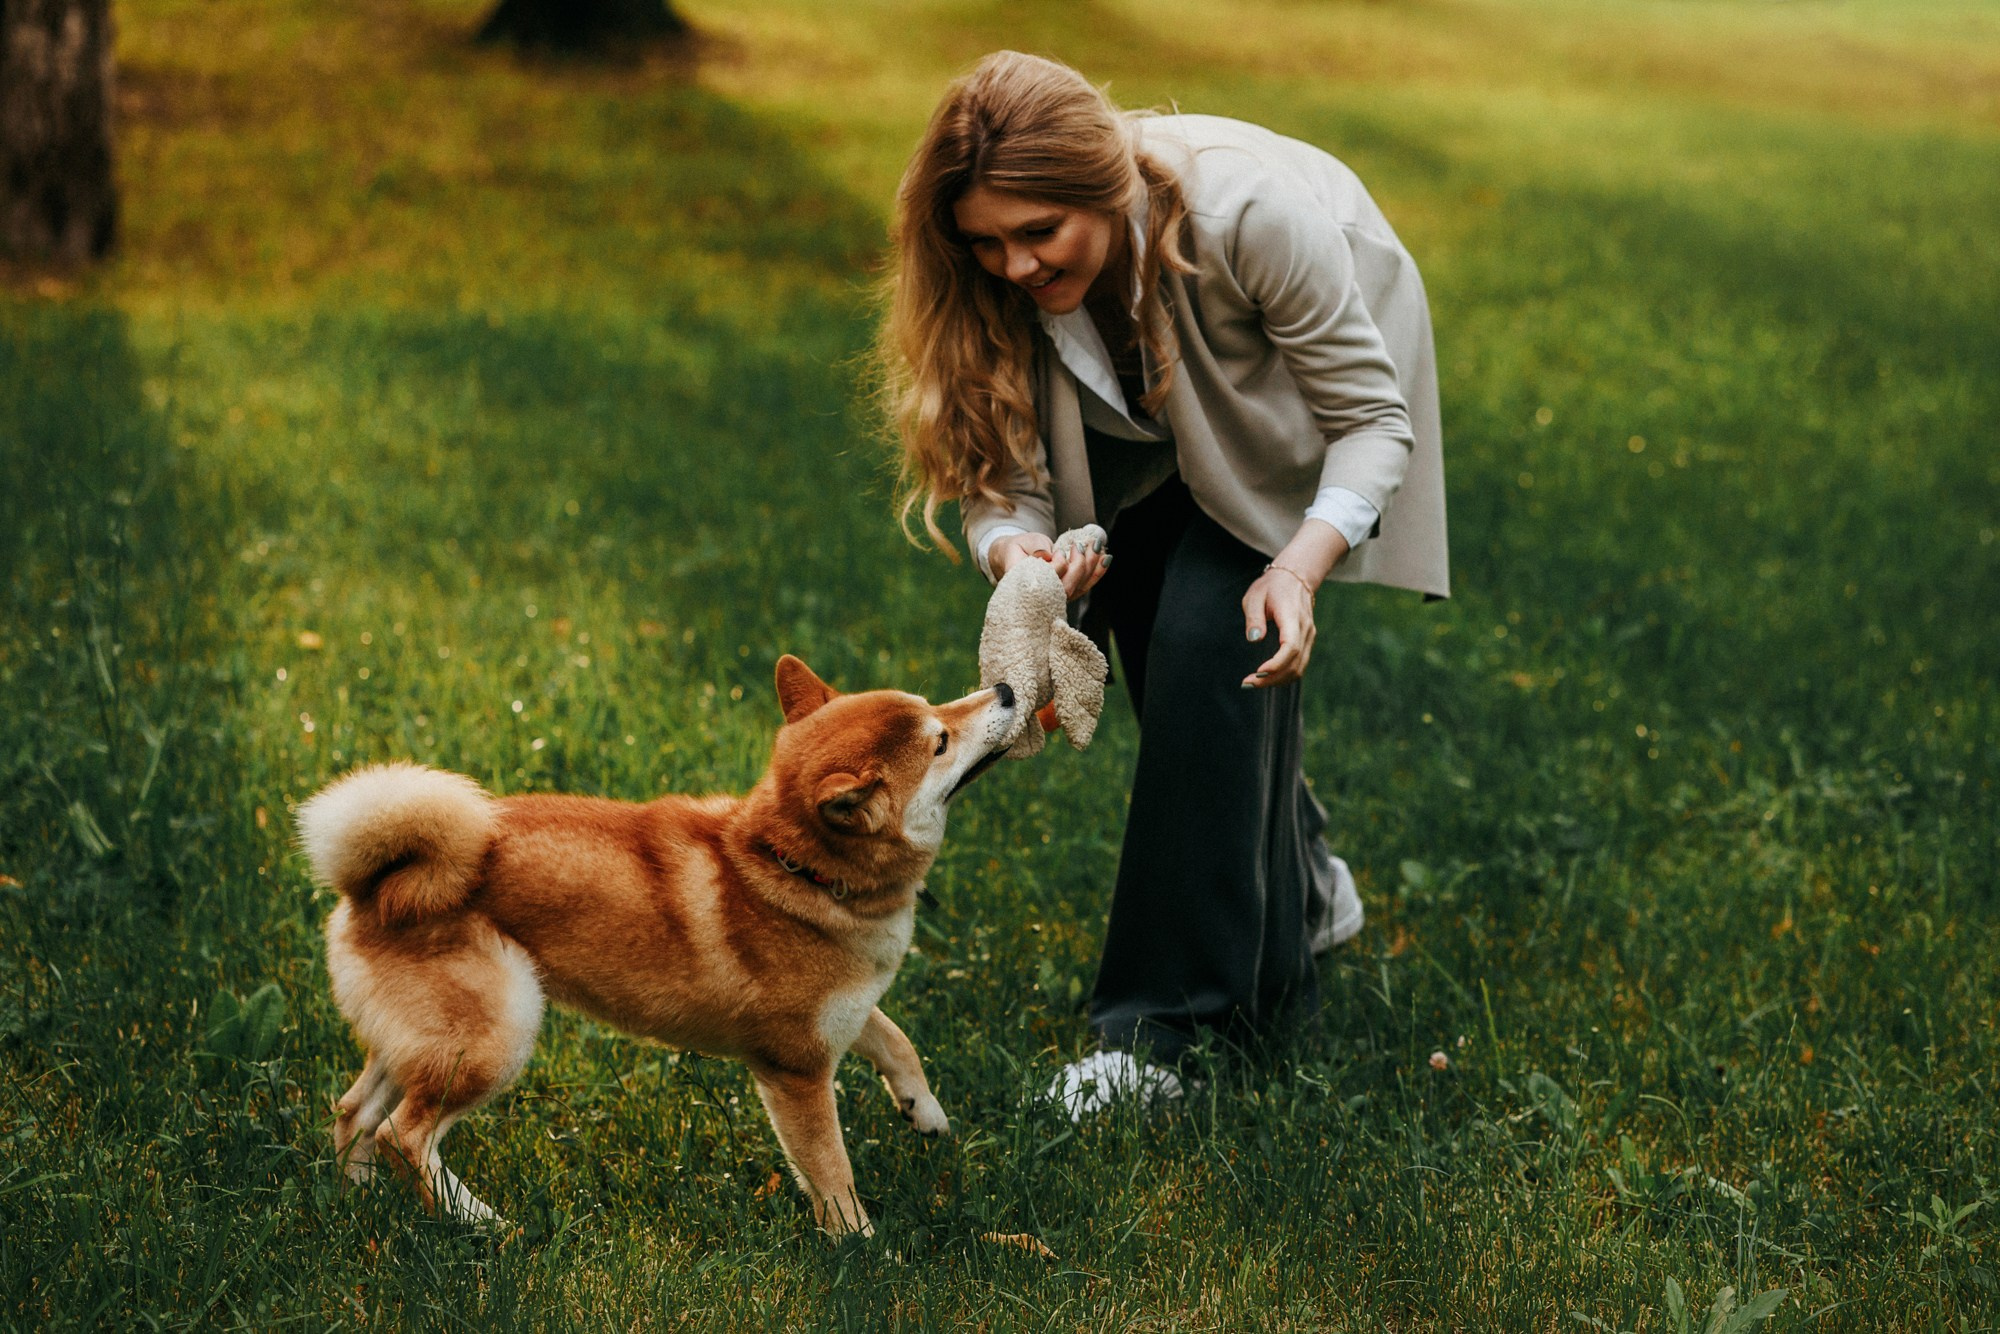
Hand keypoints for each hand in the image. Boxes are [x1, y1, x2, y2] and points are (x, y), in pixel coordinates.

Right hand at [989, 532, 1108, 600]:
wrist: (1014, 557)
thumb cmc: (1018, 549)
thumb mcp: (1022, 543)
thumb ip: (1035, 547)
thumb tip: (1048, 555)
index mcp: (1026, 585)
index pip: (1049, 581)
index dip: (1058, 566)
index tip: (1057, 552)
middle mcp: (1043, 596)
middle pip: (1068, 587)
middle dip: (1080, 564)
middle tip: (1080, 545)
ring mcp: (1056, 597)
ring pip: (1079, 586)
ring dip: (1092, 566)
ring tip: (1097, 546)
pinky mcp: (1067, 593)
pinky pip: (1085, 585)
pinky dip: (1097, 572)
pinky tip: (1106, 559)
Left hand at [1241, 519, 1348, 688]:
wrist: (1296, 576)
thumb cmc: (1272, 586)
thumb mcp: (1255, 596)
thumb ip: (1254, 618)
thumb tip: (1254, 639)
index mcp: (1292, 616)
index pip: (1291, 647)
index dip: (1276, 664)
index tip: (1258, 672)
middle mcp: (1305, 629)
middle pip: (1295, 663)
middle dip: (1271, 678)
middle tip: (1247, 683)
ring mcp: (1309, 636)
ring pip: (1299, 668)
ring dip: (1277, 680)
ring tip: (1254, 682)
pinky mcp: (1307, 641)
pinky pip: (1299, 665)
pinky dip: (1284, 675)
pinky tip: (1266, 677)